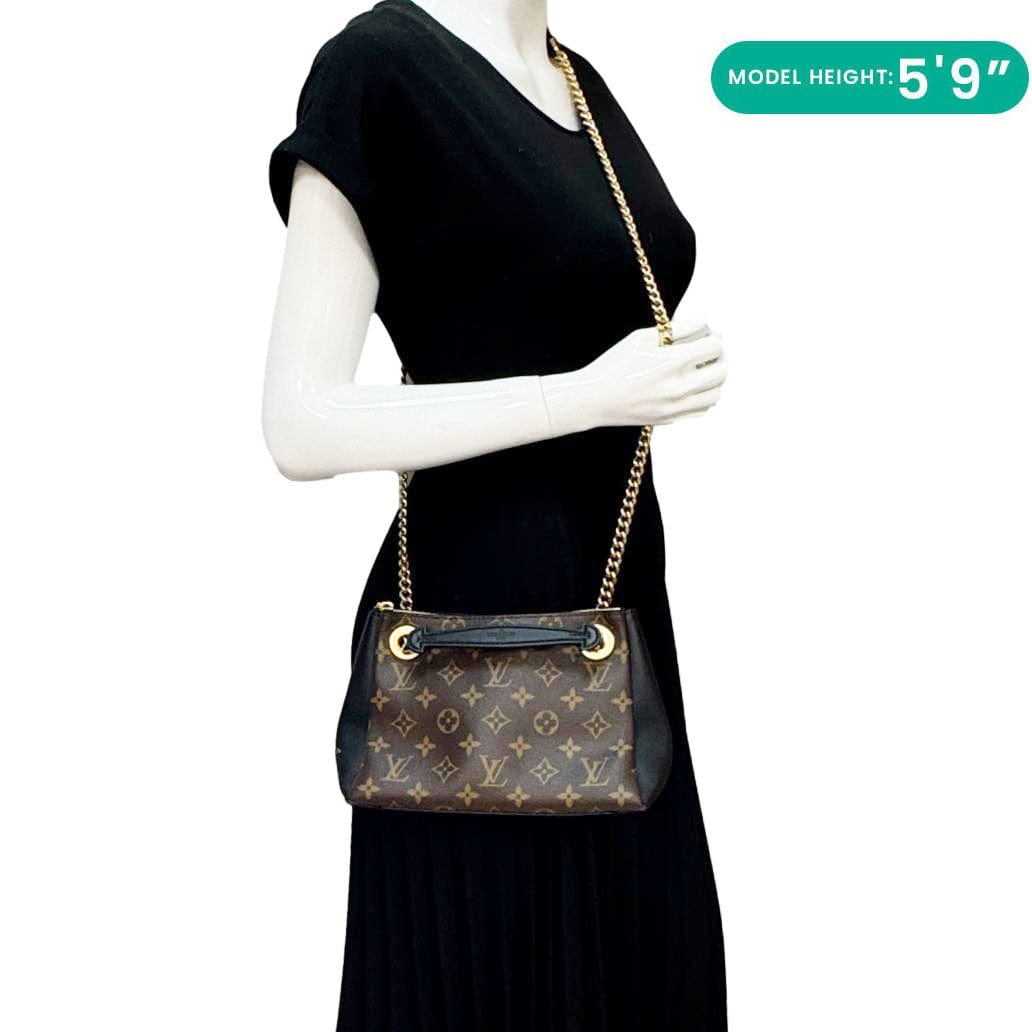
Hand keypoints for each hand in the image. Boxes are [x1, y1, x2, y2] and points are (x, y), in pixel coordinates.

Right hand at [541, 312, 726, 433]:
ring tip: (703, 370)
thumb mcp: (642, 338)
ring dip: (715, 379)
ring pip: (716, 393)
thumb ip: (676, 328)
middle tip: (708, 351)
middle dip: (719, 357)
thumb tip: (702, 322)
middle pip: (722, 371)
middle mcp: (679, 387)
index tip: (705, 335)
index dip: (713, 337)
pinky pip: (702, 409)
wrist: (594, 399)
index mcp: (672, 362)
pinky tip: (692, 388)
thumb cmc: (614, 364)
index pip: (714, 346)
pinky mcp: (671, 419)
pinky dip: (704, 397)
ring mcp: (676, 406)